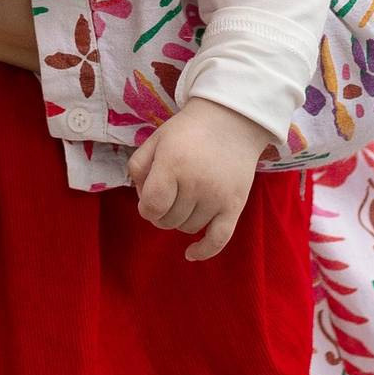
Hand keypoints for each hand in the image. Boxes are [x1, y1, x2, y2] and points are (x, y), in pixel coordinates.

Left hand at [128, 98, 269, 261]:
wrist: (232, 120)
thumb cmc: (187, 131)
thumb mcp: (156, 139)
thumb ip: (138, 168)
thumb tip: (143, 199)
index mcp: (173, 165)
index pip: (151, 207)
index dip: (146, 208)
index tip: (150, 198)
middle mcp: (196, 183)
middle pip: (168, 220)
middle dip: (162, 212)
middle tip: (168, 194)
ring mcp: (217, 196)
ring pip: (189, 228)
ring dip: (181, 220)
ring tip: (184, 199)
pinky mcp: (235, 205)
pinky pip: (218, 240)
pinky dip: (203, 251)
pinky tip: (190, 254)